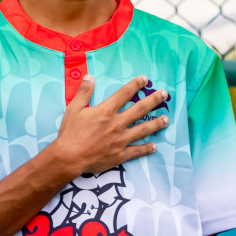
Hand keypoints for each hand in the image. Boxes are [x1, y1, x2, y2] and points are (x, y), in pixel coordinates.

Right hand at [47, 75, 168, 176]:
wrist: (69, 157)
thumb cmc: (70, 133)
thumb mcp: (73, 109)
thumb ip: (83, 93)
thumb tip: (89, 77)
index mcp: (106, 111)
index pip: (124, 94)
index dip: (136, 85)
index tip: (145, 79)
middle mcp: (117, 123)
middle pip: (140, 109)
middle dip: (154, 100)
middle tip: (164, 95)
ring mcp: (121, 140)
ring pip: (143, 129)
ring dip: (156, 124)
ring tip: (166, 119)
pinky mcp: (120, 154)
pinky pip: (137, 151)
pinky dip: (146, 149)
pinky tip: (154, 146)